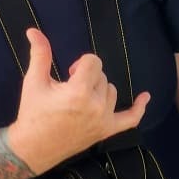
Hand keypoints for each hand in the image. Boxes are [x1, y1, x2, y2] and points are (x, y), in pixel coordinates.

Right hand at [8, 28, 146, 168]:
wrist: (33, 148)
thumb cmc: (33, 113)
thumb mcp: (34, 81)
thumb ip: (40, 54)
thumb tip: (33, 30)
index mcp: (79, 92)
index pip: (93, 62)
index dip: (80, 64)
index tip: (69, 73)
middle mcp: (96, 106)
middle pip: (102, 76)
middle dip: (87, 77)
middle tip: (69, 89)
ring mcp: (104, 120)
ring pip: (112, 91)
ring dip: (99, 90)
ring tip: (80, 99)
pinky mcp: (107, 131)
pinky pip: (130, 119)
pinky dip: (139, 108)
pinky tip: (145, 97)